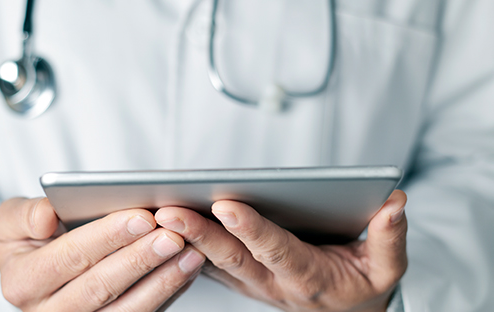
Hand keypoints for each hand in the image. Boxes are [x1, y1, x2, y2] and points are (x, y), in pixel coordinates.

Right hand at [0, 197, 204, 310]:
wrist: (40, 268)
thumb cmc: (35, 237)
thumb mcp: (14, 221)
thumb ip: (24, 215)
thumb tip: (46, 217)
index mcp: (23, 282)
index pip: (70, 257)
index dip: (107, 237)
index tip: (143, 217)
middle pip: (101, 286)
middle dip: (140, 259)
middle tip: (172, 236)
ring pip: (126, 309)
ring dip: (162, 281)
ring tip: (191, 253)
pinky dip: (169, 292)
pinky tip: (188, 269)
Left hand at [155, 190, 407, 311]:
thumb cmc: (361, 286)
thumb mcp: (386, 269)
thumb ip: (389, 238)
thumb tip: (394, 204)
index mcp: (307, 277)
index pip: (276, 250)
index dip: (253, 229)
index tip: (227, 205)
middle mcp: (271, 283)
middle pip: (231, 257)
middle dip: (198, 233)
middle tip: (168, 211)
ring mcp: (251, 283)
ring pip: (211, 260)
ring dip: (183, 239)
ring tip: (154, 213)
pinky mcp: (239, 278)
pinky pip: (207, 263)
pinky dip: (184, 246)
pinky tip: (162, 225)